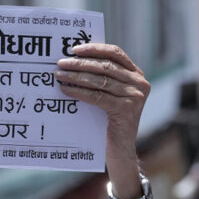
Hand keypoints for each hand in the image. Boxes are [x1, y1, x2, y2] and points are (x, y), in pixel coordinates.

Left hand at [55, 43, 151, 198]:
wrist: (120, 149)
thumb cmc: (109, 119)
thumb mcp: (110, 94)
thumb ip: (101, 77)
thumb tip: (73, 59)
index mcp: (137, 74)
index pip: (115, 53)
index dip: (94, 48)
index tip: (74, 49)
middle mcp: (140, 83)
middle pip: (105, 66)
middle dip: (80, 63)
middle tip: (60, 63)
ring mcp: (135, 97)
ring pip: (99, 80)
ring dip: (76, 77)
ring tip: (59, 75)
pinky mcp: (126, 110)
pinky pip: (97, 96)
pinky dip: (79, 92)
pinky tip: (65, 90)